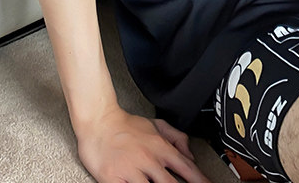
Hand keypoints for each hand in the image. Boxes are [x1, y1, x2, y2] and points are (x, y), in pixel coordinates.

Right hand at [76, 105, 212, 182]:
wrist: (98, 121)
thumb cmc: (126, 126)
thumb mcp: (156, 125)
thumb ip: (176, 137)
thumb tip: (190, 154)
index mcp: (160, 147)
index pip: (187, 168)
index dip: (200, 181)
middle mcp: (148, 160)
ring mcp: (132, 170)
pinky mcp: (114, 179)